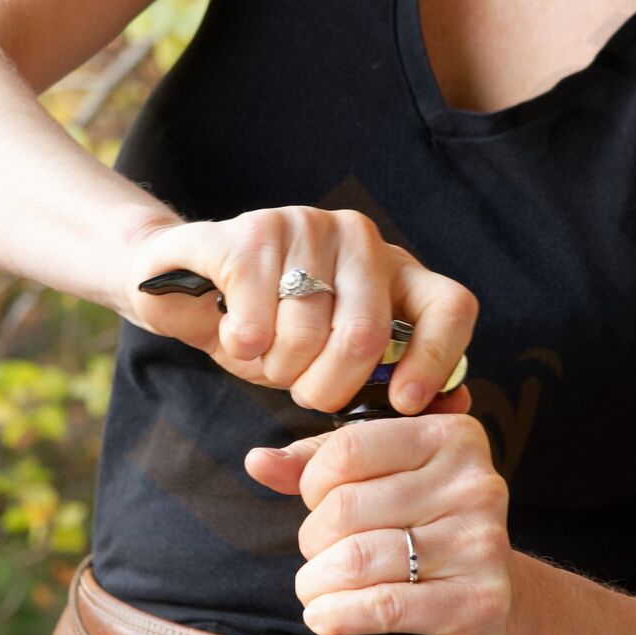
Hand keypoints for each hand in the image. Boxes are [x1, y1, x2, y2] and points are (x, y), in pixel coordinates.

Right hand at [126, 203, 475, 414]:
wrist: (179, 286)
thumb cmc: (269, 330)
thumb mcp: (333, 363)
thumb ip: (389, 384)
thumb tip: (456, 409)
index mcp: (394, 270)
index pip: (451, 306)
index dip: (436, 361)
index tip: (402, 402)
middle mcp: (360, 237)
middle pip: (366, 336)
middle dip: (326, 387)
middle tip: (301, 388)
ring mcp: (306, 225)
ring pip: (306, 333)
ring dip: (276, 367)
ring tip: (263, 351)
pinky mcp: (252, 231)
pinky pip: (258, 318)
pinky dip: (243, 345)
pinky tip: (236, 332)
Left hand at [245, 409, 515, 634]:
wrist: (497, 608)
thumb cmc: (428, 534)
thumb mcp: (384, 483)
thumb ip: (321, 464)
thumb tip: (258, 461)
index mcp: (451, 437)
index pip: (347, 449)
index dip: (313, 484)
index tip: (319, 506)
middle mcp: (473, 484)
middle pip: (345, 508)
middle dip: (313, 542)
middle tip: (320, 559)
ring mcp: (480, 543)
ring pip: (356, 560)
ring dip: (317, 585)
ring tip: (317, 591)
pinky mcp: (477, 601)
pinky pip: (382, 606)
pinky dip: (339, 615)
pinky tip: (329, 617)